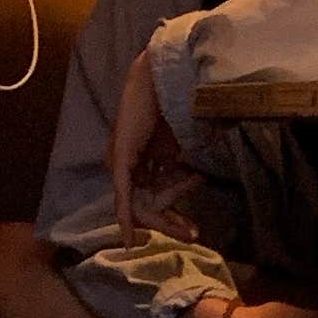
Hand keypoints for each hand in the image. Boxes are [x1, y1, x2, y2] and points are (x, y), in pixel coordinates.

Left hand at [108, 47, 186, 229]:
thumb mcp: (179, 144)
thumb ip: (181, 165)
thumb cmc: (174, 103)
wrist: (162, 78)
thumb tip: (197, 182)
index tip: (192, 228)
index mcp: (141, 160)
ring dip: (164, 219)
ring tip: (190, 229)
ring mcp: (121, 164)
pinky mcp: (120, 161)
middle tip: (193, 233)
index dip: (173, 214)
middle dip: (171, 222)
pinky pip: (123, 197)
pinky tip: (130, 239)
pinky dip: (126, 219)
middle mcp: (127, 165)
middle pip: (147, 204)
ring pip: (140, 205)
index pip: (155, 195)